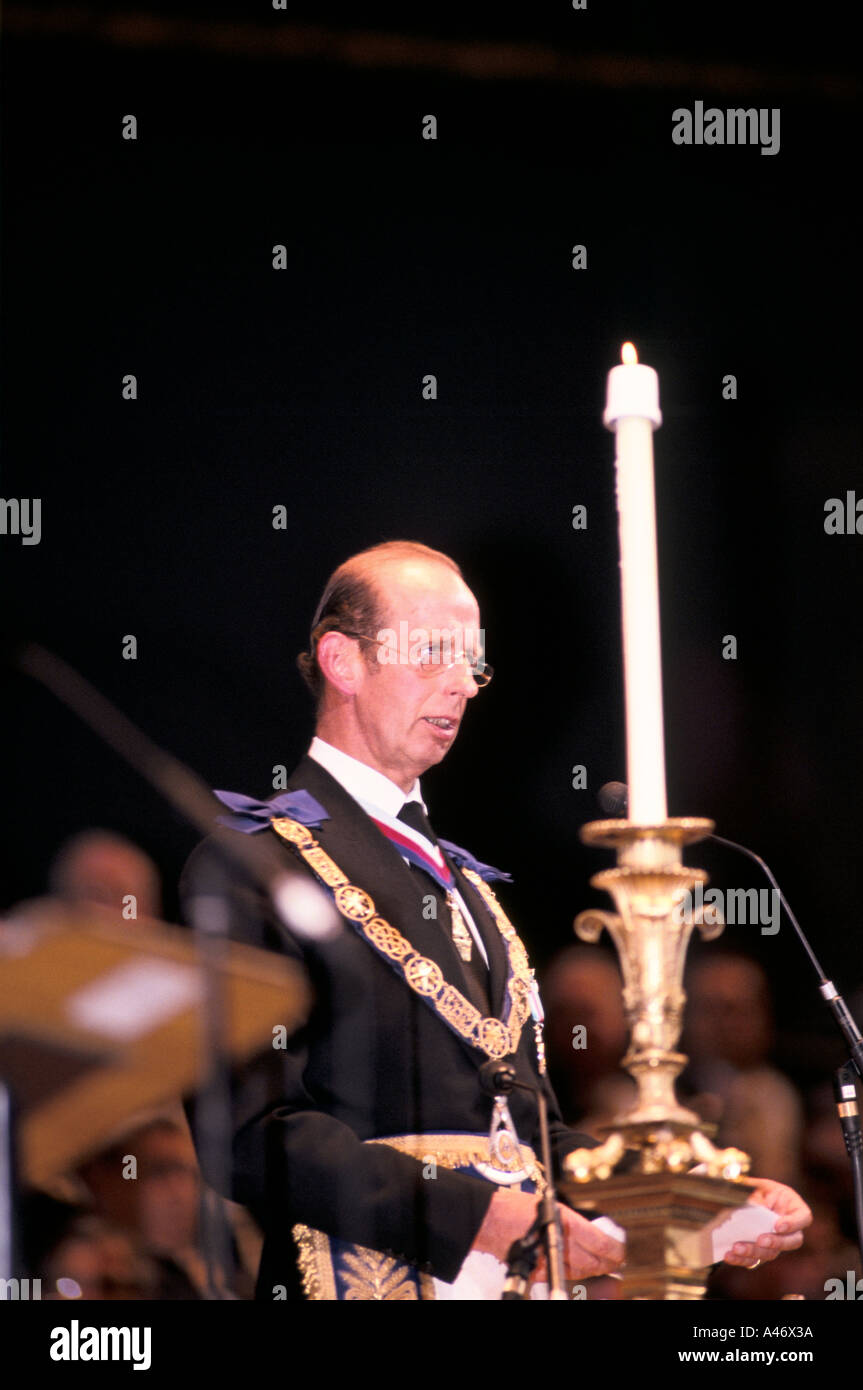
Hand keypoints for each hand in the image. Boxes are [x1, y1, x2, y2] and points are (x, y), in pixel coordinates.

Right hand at [472, 1190, 623, 1282]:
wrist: (491, 1220)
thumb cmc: (517, 1208)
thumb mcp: (551, 1206)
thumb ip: (571, 1223)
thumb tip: (590, 1235)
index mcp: (566, 1224)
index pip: (600, 1244)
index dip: (613, 1251)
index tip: (620, 1251)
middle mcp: (560, 1245)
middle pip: (593, 1262)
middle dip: (606, 1263)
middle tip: (616, 1261)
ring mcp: (550, 1261)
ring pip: (580, 1271)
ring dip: (593, 1269)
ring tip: (602, 1265)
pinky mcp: (539, 1272)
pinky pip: (563, 1274)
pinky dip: (574, 1272)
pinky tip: (578, 1269)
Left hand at [721, 1176, 811, 1268]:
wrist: (744, 1197)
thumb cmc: (757, 1189)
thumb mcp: (758, 1186)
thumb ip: (757, 1195)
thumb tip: (753, 1206)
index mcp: (794, 1208)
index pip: (803, 1218)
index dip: (793, 1224)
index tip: (778, 1226)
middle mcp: (789, 1229)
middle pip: (792, 1241)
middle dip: (776, 1243)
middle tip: (760, 1240)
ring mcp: (776, 1243)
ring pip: (772, 1253)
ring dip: (755, 1252)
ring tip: (738, 1248)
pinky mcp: (761, 1252)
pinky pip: (755, 1260)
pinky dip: (742, 1259)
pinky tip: (730, 1256)